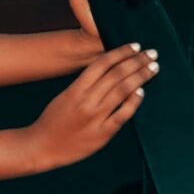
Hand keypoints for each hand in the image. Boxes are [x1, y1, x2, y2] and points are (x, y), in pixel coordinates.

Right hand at [28, 42, 159, 170]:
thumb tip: (109, 72)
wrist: (40, 147)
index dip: (120, 52)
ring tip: (153, 68)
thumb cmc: (52, 121)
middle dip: (137, 61)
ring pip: (122, 91)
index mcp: (75, 89)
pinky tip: (141, 92)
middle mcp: (86, 101)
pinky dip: (133, 102)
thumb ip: (84, 85)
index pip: (102, 64)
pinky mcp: (102, 134)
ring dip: (140, 76)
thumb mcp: (64, 97)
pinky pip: (122, 115)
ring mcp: (95, 117)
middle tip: (152, 53)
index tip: (134, 46)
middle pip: (116, 75)